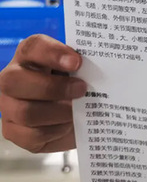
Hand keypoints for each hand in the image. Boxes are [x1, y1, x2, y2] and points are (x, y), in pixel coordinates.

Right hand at [0, 35, 85, 152]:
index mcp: (29, 56)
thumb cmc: (74, 83)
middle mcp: (11, 79)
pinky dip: (56, 131)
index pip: (32, 47)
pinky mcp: (13, 132)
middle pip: (15, 80)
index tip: (77, 62)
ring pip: (25, 111)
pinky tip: (68, 125)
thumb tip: (102, 69)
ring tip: (77, 110)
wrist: (70, 113)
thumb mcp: (78, 70)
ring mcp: (8, 106)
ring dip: (58, 112)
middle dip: (53, 87)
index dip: (53, 53)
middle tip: (81, 89)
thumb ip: (83, 66)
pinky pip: (32, 134)